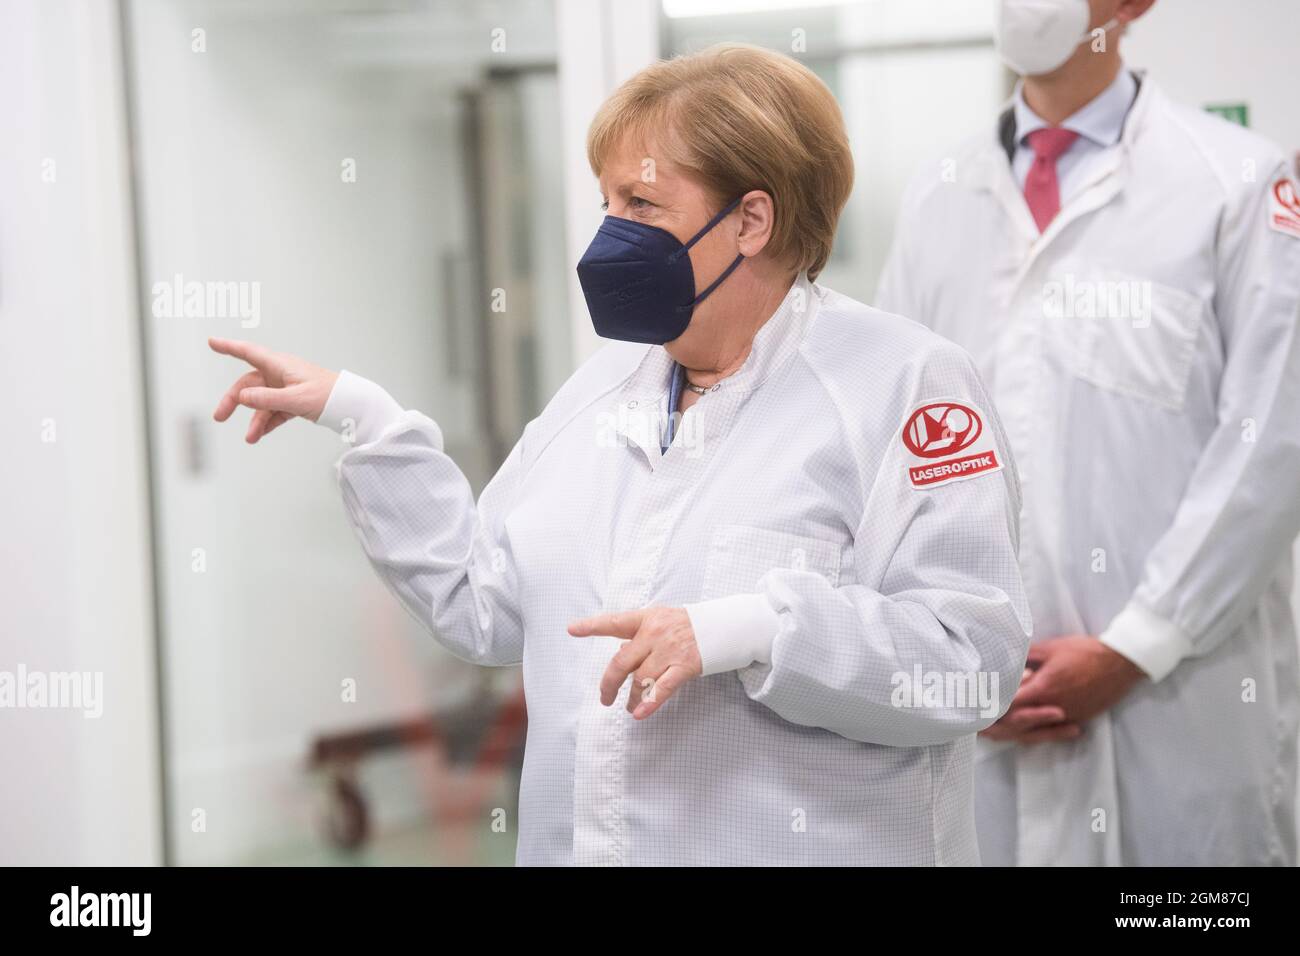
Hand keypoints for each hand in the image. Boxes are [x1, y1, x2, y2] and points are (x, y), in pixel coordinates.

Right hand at [209, 337, 338, 442]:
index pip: (249, 352)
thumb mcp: (295, 398)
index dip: (229, 347)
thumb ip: (267, 399)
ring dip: (254, 420)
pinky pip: (274, 411)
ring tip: (251, 438)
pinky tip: (260, 435)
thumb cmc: (327, 394)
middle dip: (234, 401)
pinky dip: (267, 423)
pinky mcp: (293, 402)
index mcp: (280, 365)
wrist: (349, 405)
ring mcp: (286, 388)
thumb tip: (242, 398)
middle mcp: (280, 374)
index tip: (212, 342)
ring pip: (261, 402)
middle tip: (220, 416)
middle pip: (249, 385)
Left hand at [567, 607, 702, 719]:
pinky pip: (662, 688)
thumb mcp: (660, 621)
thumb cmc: (687, 624)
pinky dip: (649, 703)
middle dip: (609, 683)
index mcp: (646, 619)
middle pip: (622, 662)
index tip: (573, 629)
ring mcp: (669, 650)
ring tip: (628, 707)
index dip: (592, 626)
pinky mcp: (684, 666)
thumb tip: (620, 654)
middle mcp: (654, 634)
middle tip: (605, 697)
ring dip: (631, 698)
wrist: (722, 625)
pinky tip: (639, 714)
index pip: (614, 622)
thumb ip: (639, 637)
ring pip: (640, 680)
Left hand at [982, 636, 1144, 742]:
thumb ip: (1025, 655)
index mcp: (1042, 689)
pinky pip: (1052, 732)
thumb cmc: (1086, 652)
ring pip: (1034, 731)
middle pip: (1018, 723)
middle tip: (977, 726)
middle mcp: (1052, 708)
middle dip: (996, 725)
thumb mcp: (1051, 648)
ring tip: (993, 733)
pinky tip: (1024, 732)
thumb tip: (1003, 657)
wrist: (1121, 663)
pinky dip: (1036, 733)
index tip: (974, 707)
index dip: (991, 707)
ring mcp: (1066, 716)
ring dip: (1013, 732)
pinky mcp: (1078, 718)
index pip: (1009, 704)